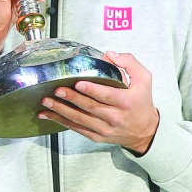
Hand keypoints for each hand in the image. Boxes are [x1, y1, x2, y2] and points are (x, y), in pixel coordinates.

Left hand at [37, 51, 159, 154]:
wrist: (145, 131)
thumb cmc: (142, 102)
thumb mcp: (144, 79)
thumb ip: (129, 63)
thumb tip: (109, 55)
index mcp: (125, 102)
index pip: (106, 96)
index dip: (91, 90)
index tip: (78, 83)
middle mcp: (114, 117)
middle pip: (89, 107)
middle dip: (71, 98)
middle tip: (57, 90)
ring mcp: (104, 129)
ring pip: (80, 120)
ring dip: (61, 111)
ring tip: (47, 102)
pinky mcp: (97, 136)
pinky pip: (77, 129)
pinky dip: (61, 122)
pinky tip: (48, 115)